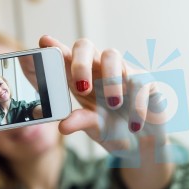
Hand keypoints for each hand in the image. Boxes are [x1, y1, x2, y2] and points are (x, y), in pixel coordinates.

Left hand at [39, 36, 168, 157]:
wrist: (144, 145)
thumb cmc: (114, 130)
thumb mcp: (94, 128)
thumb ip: (80, 122)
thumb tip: (62, 126)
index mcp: (80, 79)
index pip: (65, 58)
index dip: (55, 48)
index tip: (44, 42)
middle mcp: (98, 70)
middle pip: (85, 46)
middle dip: (80, 63)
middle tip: (81, 88)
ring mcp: (122, 71)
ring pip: (112, 55)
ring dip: (110, 80)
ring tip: (114, 104)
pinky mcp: (145, 80)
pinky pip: (139, 81)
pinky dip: (136, 105)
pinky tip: (134, 124)